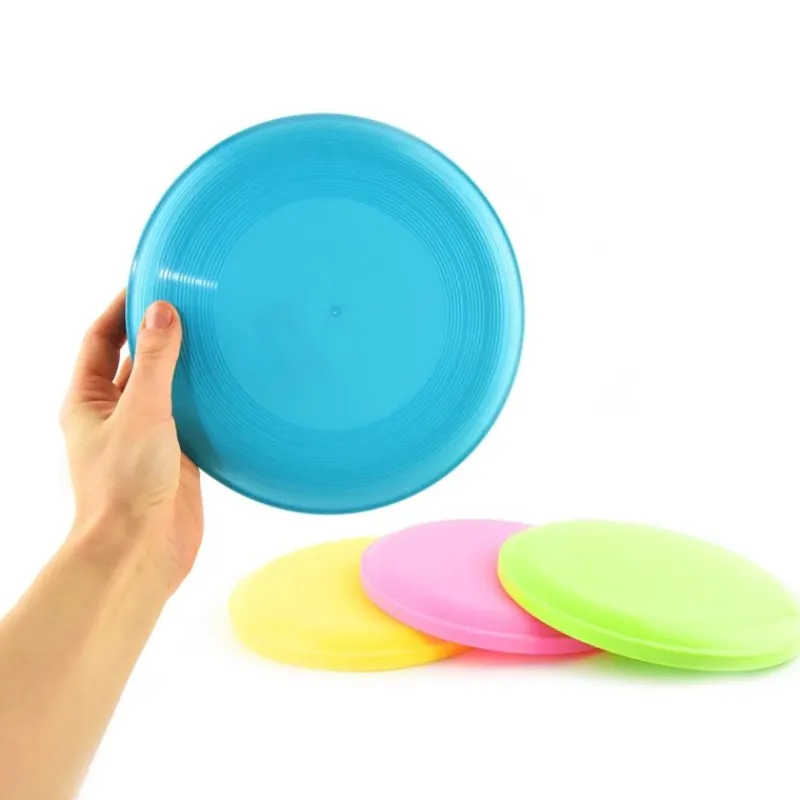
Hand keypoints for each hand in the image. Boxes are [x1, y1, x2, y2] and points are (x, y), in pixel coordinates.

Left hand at [60, 290, 202, 591]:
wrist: (141, 551)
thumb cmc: (124, 487)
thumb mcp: (141, 413)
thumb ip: (155, 362)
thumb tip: (161, 311)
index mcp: (88, 400)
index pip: (100, 339)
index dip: (120, 307)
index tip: (149, 281)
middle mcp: (115, 414)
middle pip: (134, 359)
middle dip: (157, 331)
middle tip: (190, 303)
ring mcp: (147, 434)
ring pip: (166, 387)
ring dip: (186, 364)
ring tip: (214, 334)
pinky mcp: (176, 455)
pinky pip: (191, 414)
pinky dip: (207, 396)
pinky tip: (230, 383)